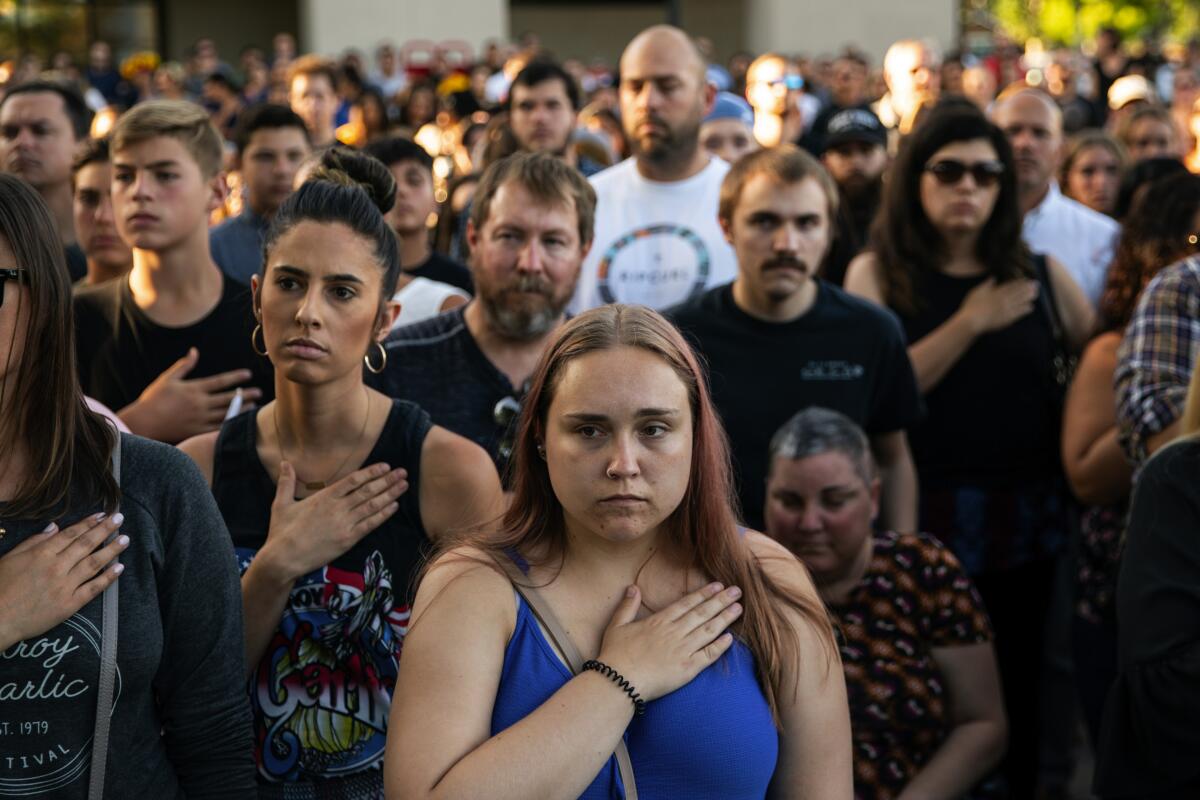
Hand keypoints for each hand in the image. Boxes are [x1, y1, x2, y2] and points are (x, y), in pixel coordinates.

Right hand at [0, 513, 128, 649]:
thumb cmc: (0, 587)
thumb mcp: (10, 558)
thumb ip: (34, 541)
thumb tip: (54, 526)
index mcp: (41, 553)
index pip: (71, 534)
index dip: (89, 523)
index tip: (103, 515)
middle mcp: (56, 567)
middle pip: (86, 544)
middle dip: (105, 530)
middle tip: (120, 518)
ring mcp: (64, 586)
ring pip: (94, 564)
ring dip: (112, 550)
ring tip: (125, 539)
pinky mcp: (69, 605)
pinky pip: (93, 589)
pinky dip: (108, 578)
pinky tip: (120, 568)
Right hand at [121, 348, 262, 442]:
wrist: (143, 422)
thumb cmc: (154, 399)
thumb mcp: (168, 379)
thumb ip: (184, 366)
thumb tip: (194, 351)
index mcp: (194, 389)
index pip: (220, 381)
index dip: (236, 377)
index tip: (248, 374)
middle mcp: (200, 403)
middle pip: (228, 398)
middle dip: (246, 394)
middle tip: (259, 392)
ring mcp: (200, 418)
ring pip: (226, 413)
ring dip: (242, 410)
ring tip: (254, 407)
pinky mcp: (197, 431)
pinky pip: (217, 429)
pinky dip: (230, 425)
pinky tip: (240, 423)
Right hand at [257, 461, 408, 584]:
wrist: (284, 558)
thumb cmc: (282, 531)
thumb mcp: (281, 503)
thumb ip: (286, 482)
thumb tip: (284, 463)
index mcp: (324, 497)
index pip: (353, 480)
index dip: (371, 472)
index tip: (385, 466)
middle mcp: (337, 508)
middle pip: (368, 490)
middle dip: (387, 480)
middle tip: (402, 472)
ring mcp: (344, 524)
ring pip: (372, 505)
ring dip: (390, 494)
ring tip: (404, 485)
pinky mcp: (348, 539)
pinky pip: (370, 524)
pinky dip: (383, 514)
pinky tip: (394, 506)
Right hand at [596, 582, 742, 701]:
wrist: (620, 681)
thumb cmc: (615, 654)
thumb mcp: (617, 625)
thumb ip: (627, 606)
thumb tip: (633, 587)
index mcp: (659, 621)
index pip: (687, 604)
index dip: (704, 594)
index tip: (718, 586)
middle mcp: (675, 632)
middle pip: (702, 613)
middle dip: (721, 601)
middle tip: (737, 591)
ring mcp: (683, 650)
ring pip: (709, 631)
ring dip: (725, 619)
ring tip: (738, 608)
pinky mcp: (688, 668)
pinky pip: (708, 655)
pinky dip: (720, 646)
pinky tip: (731, 638)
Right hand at [957, 278, 1038, 335]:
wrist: (971, 321)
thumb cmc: (971, 306)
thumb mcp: (977, 292)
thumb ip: (986, 284)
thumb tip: (993, 277)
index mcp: (996, 292)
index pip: (1010, 285)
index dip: (1020, 282)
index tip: (1026, 279)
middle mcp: (1003, 300)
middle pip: (1018, 292)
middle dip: (1028, 288)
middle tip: (1036, 284)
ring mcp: (1006, 309)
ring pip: (1020, 301)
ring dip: (1029, 297)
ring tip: (1036, 293)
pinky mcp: (1006, 319)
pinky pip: (1018, 313)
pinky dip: (1025, 310)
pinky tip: (1031, 307)